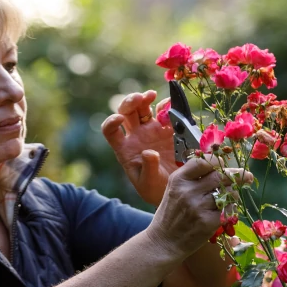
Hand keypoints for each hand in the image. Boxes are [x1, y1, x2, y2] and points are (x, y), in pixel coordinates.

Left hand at [101, 90, 176, 205]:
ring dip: (145, 98)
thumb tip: (148, 152)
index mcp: (125, 149)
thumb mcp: (149, 183)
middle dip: (130, 102)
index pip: (110, 131)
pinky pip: (164, 112)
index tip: (119, 119)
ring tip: (151, 96)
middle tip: (140, 98)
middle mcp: (136, 136)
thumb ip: (148, 168)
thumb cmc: (156, 190)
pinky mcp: (168, 129)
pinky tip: (170, 107)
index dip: (111, 122)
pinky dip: (165, 106)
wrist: (176, 189)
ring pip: (142, 108)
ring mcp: (151, 131)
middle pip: (126, 113)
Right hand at [146, 155, 230, 261]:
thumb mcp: (174, 189)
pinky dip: (231, 208)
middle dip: (237, 175)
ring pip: (228, 193)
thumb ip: (193, 177)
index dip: (218, 162)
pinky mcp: (207, 222)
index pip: (204, 161)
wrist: (164, 242)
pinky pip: (229, 209)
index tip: (224, 164)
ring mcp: (198, 207)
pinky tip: (226, 210)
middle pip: (220, 176)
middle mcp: (188, 191)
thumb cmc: (171, 214)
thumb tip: (219, 164)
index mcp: (179, 180)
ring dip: (233, 194)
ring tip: (229, 198)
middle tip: (246, 177)